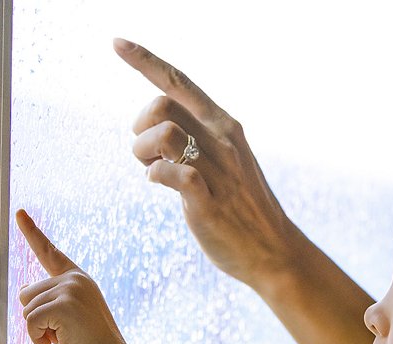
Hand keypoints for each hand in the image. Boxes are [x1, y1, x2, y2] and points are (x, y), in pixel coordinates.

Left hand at [15, 210, 139, 343]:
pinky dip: (36, 338)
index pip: (50, 253)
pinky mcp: (62, 305)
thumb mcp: (69, 316)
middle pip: (27, 292)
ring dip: (37, 329)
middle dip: (37, 317)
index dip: (32, 232)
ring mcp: (69, 290)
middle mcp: (75, 280)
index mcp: (79, 279)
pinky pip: (30, 321)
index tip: (19, 213)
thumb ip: (49, 299)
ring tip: (63, 339)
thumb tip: (23, 288)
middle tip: (63, 333)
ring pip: (26, 307)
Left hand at [114, 38, 310, 292]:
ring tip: (156, 171)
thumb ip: (200, 137)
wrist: (275, 251)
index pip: (180, 82)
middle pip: (160, 104)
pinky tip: (163, 187)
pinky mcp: (208, 202)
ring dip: (143, 153)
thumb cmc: (244, 208)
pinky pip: (168, 174)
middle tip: (150, 157)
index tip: (116, 43)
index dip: (144, 60)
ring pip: (161, 133)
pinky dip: (155, 177)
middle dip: (140, 127)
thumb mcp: (229, 160)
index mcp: (226, 126)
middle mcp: (223, 141)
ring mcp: (218, 171)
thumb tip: (160, 124)